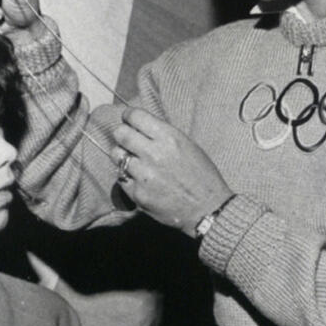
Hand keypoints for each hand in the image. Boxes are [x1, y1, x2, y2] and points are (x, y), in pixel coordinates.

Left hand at [112, 106, 231, 236]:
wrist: (208, 209)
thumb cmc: (201, 175)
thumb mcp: (188, 145)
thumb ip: (162, 134)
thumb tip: (138, 126)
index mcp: (169, 138)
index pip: (135, 116)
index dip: (128, 116)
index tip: (128, 119)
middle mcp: (154, 154)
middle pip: (120, 134)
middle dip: (122, 134)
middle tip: (127, 140)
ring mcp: (143, 175)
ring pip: (116, 155)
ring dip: (122, 155)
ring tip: (133, 160)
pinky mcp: (137, 194)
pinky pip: (121, 177)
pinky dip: (127, 176)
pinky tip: (139, 178)